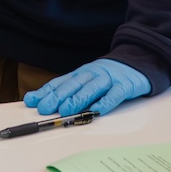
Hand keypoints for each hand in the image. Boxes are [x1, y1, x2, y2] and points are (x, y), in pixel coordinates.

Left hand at [23, 58, 149, 116]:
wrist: (138, 61)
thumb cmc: (108, 75)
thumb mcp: (86, 79)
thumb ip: (67, 90)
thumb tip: (42, 101)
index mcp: (81, 73)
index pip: (61, 82)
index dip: (46, 92)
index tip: (32, 101)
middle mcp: (92, 74)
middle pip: (73, 85)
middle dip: (58, 97)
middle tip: (45, 108)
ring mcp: (109, 79)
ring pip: (91, 88)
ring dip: (78, 99)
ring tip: (66, 110)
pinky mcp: (125, 85)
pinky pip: (115, 94)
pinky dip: (106, 102)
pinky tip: (97, 110)